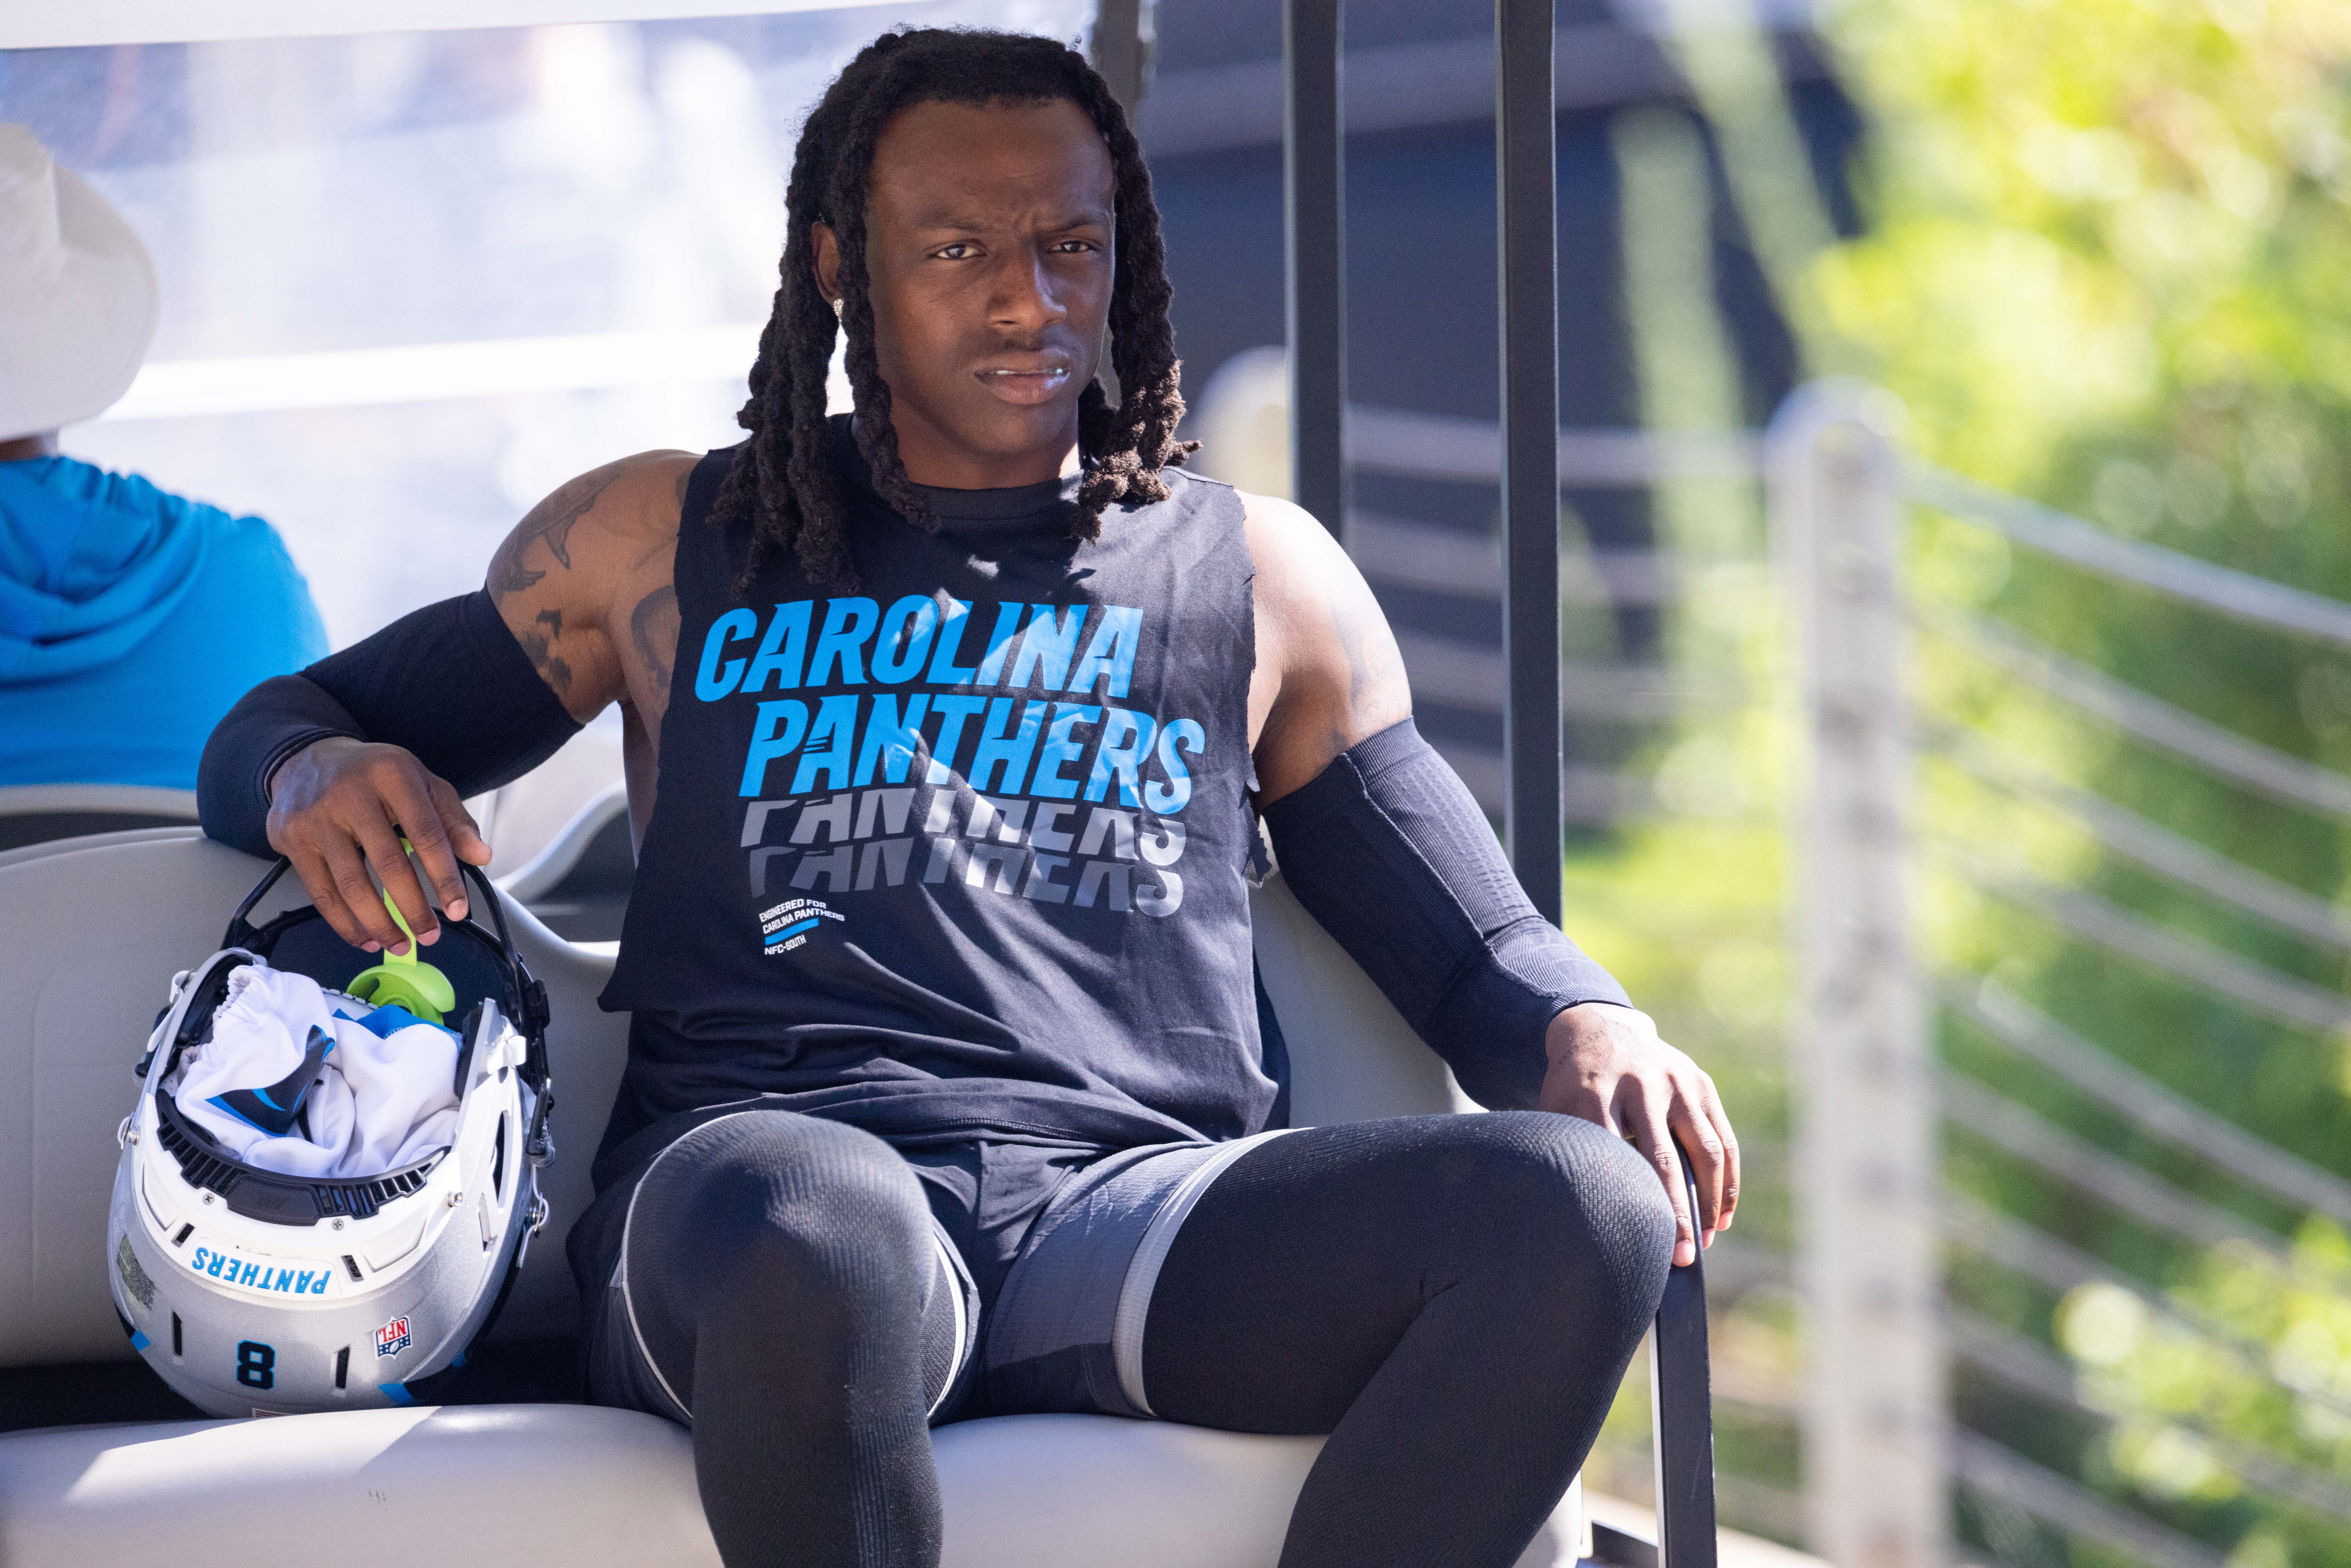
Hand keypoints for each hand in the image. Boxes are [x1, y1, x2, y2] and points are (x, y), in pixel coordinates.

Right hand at [265, 737, 490, 955]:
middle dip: (413, 908)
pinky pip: (321, 893)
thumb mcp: (422, 783)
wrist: (308, 758)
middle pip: (388, 864)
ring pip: (351, 886)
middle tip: (430, 935)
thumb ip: (454, 820)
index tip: (458, 910)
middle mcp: (351, 794)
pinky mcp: (292, 840)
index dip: (445, 877)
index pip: (427, 835)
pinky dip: (345, 922)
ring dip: (378, 924)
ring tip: (399, 944)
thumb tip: (481, 856)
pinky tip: (364, 937)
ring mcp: (316, 817)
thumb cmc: (375, 775)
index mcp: (393, 775)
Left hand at [1539, 1005, 1737, 1267]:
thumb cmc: (1574, 1087)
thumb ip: (1566, 1152)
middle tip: (1682, 1258)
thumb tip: (1566, 1216)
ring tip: (1705, 1241)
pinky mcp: (1702, 1084)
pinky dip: (1727, 1182)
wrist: (1601, 1030)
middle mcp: (1640, 1086)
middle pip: (1663, 1159)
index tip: (1636, 1241)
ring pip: (1705, 1152)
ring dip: (1709, 1203)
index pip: (1614, 1157)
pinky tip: (1722, 1216)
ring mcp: (1676, 1083)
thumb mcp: (1556, 1110)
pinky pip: (1724, 1140)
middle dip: (1674, 1212)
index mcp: (1594, 1094)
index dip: (1628, 1201)